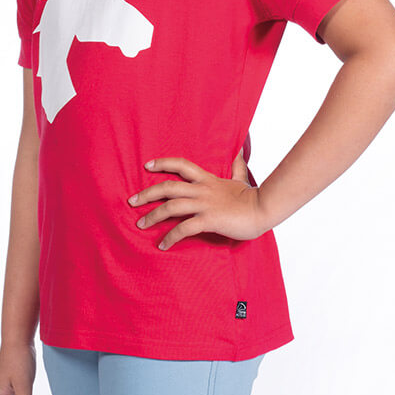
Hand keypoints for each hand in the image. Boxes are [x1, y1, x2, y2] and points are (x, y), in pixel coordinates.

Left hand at [128, 148, 270, 249]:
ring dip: (152, 216)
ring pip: (170, 207)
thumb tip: (240, 150)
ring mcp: (204, 204)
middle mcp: (201, 190)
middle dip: (147, 194)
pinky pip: (183, 228)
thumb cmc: (252, 196)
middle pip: (167, 187)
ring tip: (140, 225)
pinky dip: (170, 237)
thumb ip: (236, 166)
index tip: (147, 165)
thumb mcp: (241, 177)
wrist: (263, 209)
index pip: (181, 165)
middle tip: (132, 202)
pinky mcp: (208, 220)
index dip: (163, 163)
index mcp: (207, 179)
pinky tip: (162, 245)